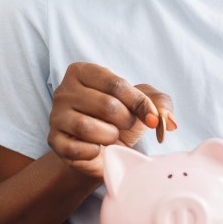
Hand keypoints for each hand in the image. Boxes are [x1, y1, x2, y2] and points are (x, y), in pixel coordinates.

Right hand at [48, 62, 174, 177]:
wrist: (102, 150)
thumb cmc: (119, 119)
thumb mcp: (142, 104)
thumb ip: (159, 102)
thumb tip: (168, 121)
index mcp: (82, 72)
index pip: (116, 84)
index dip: (139, 103)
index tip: (151, 118)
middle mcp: (64, 91)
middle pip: (106, 105)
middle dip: (125, 120)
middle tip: (124, 125)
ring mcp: (56, 116)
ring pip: (88, 127)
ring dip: (110, 136)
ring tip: (111, 136)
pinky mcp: (54, 141)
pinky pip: (75, 149)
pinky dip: (93, 151)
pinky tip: (97, 149)